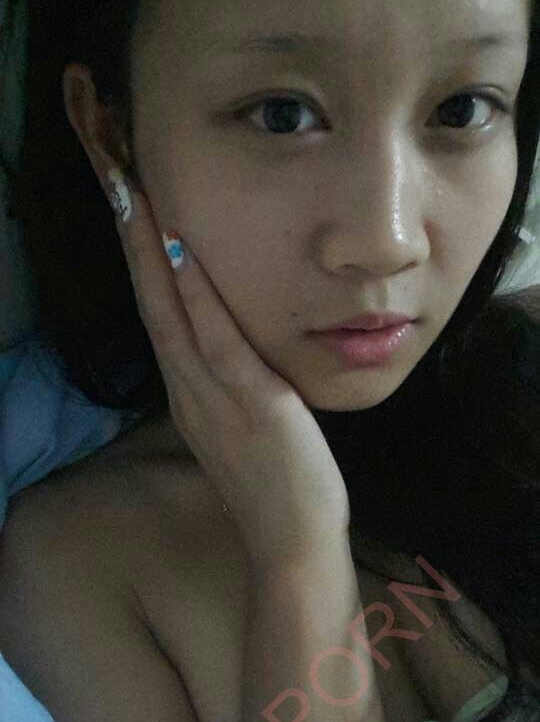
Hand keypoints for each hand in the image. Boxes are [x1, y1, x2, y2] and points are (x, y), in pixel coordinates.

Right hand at [110, 173, 349, 570]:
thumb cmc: (274, 487)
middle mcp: (189, 389)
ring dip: (150, 251)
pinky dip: (197, 296)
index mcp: (189, 393)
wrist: (291, 544)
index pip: (159, 314)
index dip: (142, 259)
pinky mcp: (251, 405)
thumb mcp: (241, 430)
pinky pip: (217, 342)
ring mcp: (213, 397)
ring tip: (132, 194)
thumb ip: (227, 389)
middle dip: (131, 239)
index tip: (130, 208)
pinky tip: (185, 252)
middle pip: (150, 301)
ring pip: (170, 312)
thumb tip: (229, 353)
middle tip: (113, 177)